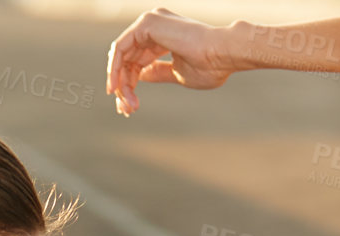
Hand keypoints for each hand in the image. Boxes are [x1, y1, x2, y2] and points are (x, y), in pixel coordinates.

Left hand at [105, 7, 234, 114]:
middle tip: (125, 109)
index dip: (130, 84)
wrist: (224, 54)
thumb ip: (157, 73)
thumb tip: (140, 77)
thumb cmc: (211, 66)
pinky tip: (117, 87)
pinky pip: (121, 47)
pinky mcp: (147, 24)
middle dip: (123, 86)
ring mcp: (151, 22)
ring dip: (120, 81)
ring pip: (122, 55)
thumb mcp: (176, 74)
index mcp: (164, 36)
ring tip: (125, 104)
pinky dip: (115, 68)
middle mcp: (155, 26)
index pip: (138, 60)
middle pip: (128, 58)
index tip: (129, 107)